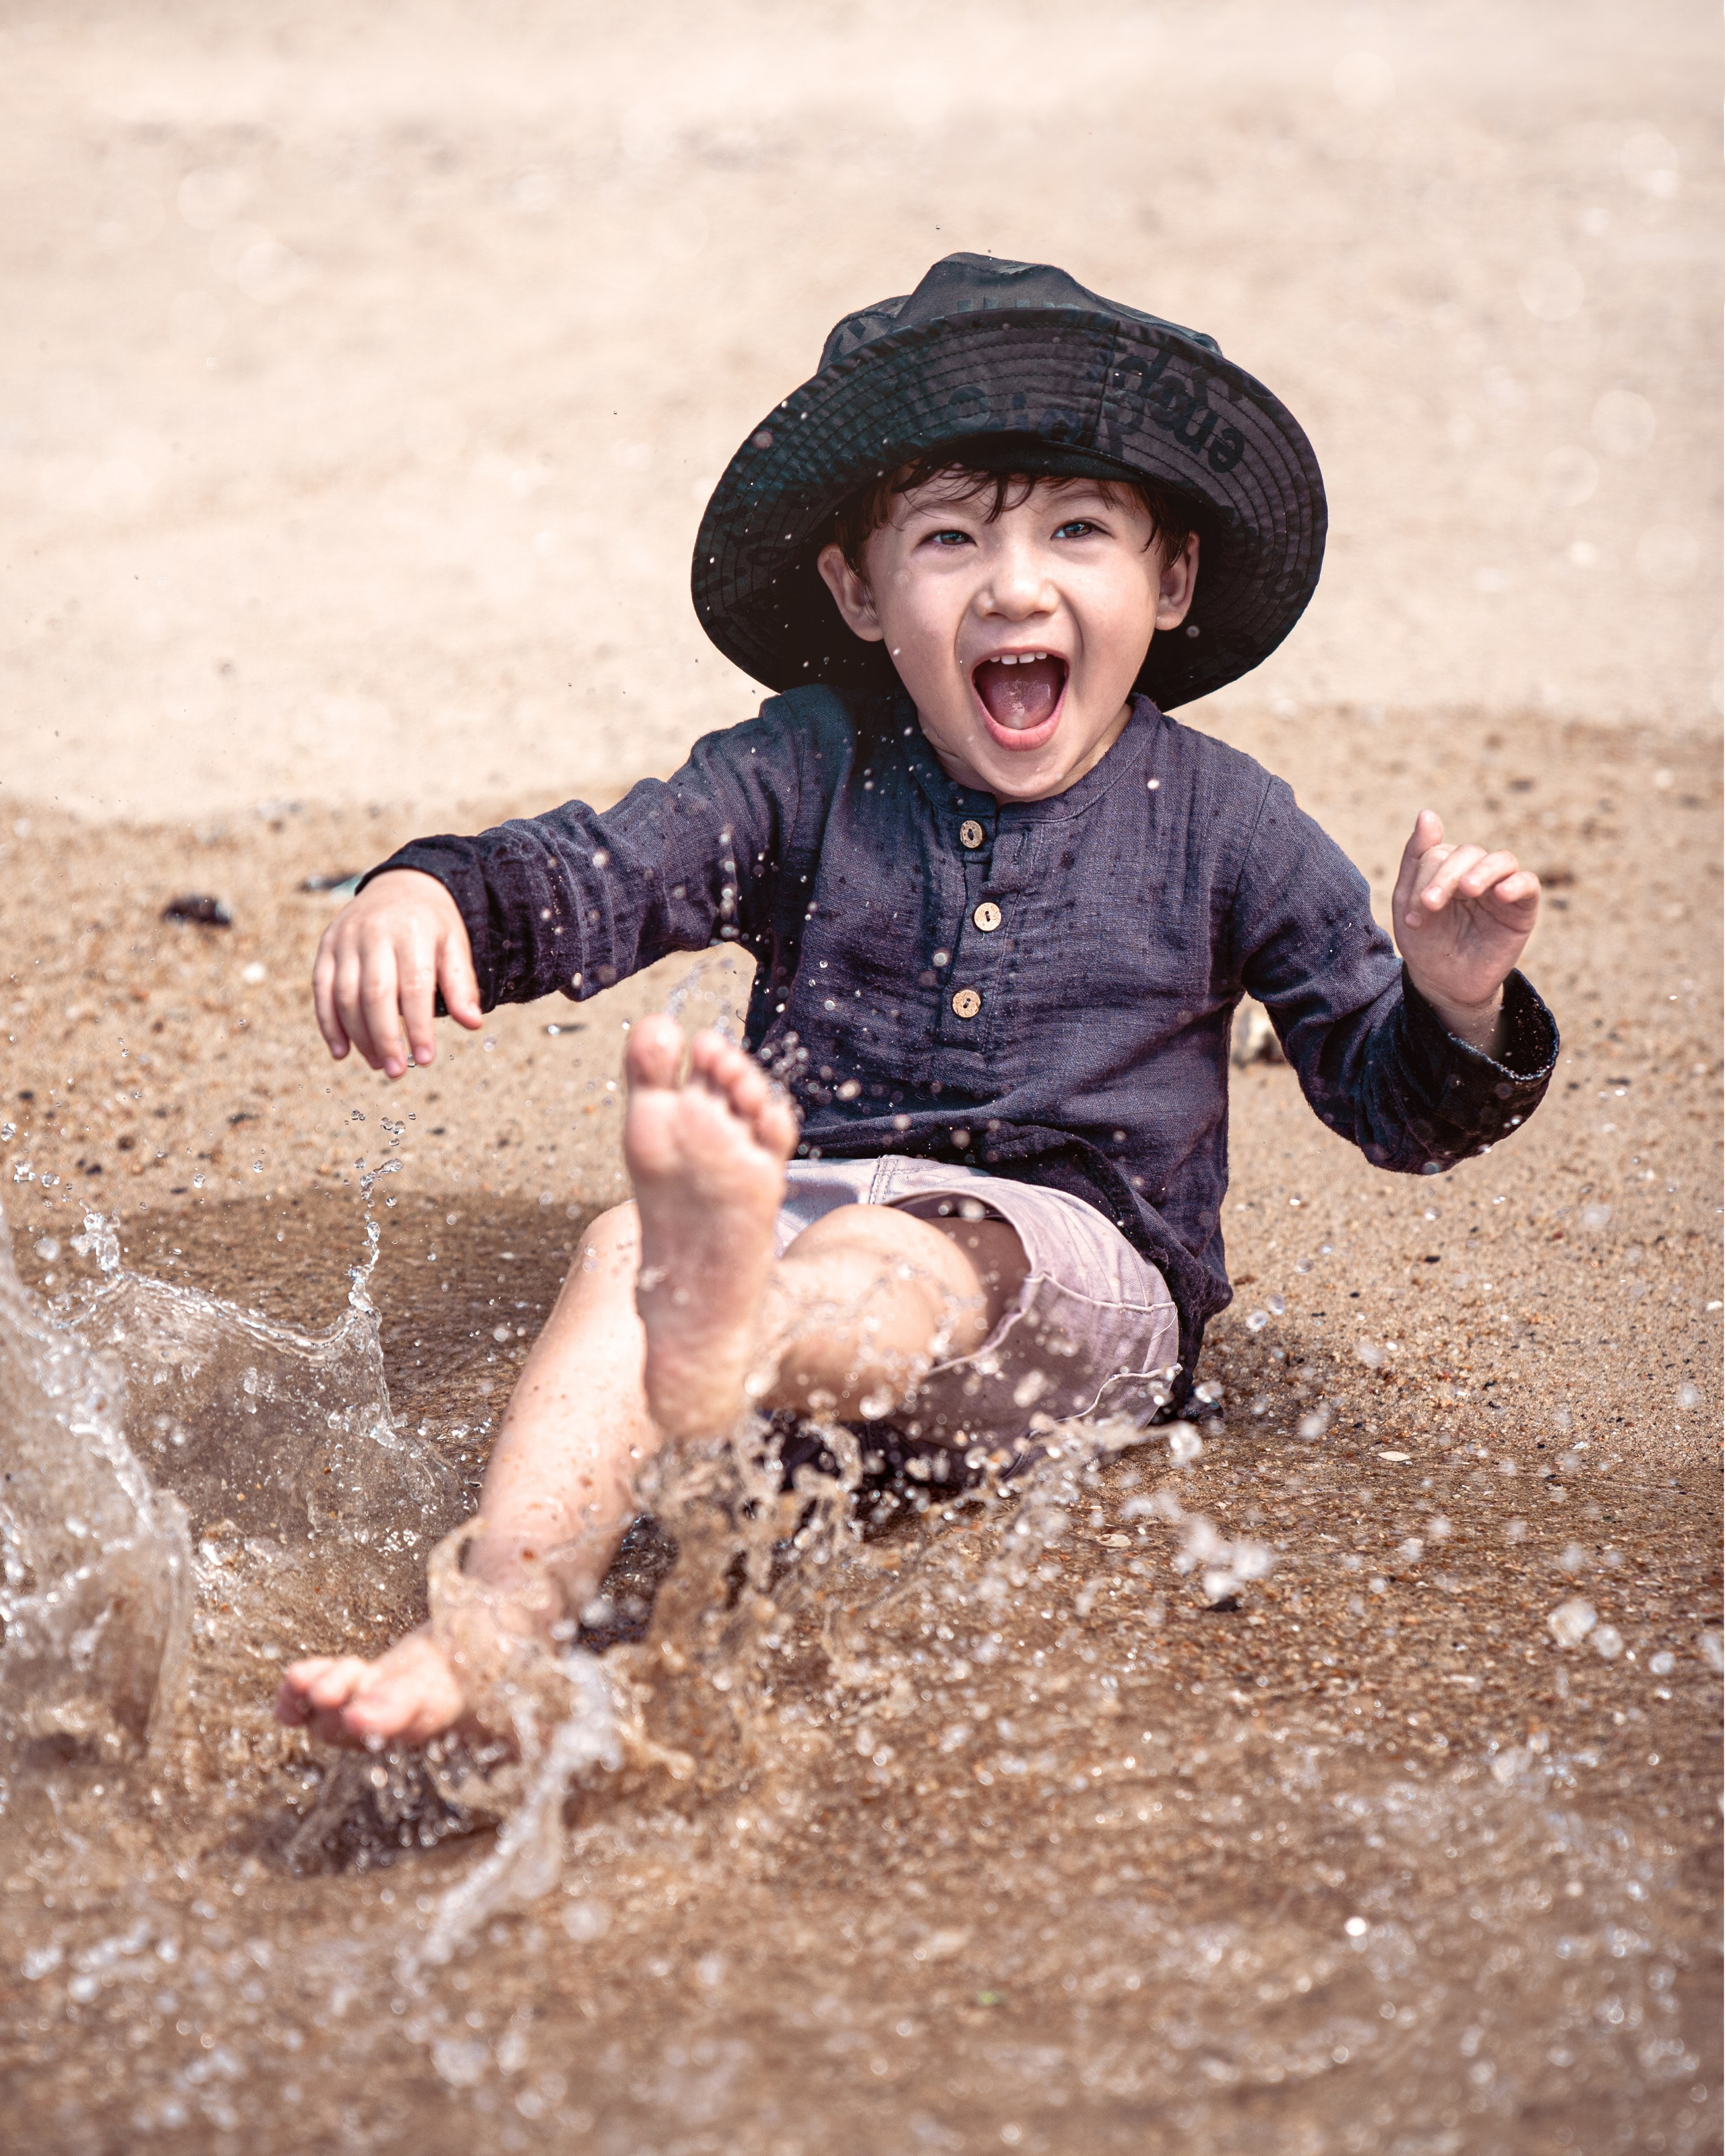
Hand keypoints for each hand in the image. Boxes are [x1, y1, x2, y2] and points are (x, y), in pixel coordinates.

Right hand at [312, 868, 482, 1076]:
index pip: (415, 987)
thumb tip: (473, 1024)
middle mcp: (374, 933)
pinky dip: (328, 1024)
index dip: (419, 1026)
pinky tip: (342, 1051)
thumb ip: (462, 985)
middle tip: (397, 1072)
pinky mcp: (326, 947)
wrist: (401, 883)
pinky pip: (321, 990)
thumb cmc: (433, 924)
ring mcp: (345, 939)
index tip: (426, 1059)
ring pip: (345, 996)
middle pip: (375, 995)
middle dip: (385, 1038)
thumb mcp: (455, 946)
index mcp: (413, 932)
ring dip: (359, 1037)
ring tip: (378, 1064)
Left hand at [1392, 809, 1539, 1049]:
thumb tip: (1427, 813)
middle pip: (1467, 853)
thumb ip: (1416, 858)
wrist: (1444, 984)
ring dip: (1481, 871)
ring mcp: (1500, 887)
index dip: (1424, 879)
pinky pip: (1528, 883)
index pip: (1438, 853)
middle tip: (1430, 905)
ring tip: (1467, 891)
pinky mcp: (1522, 907)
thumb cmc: (1426, 943)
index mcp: (1446, 868)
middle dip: (1445, 877)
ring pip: (1500, 859)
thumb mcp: (1408, 902)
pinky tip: (1500, 894)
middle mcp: (1475, 872)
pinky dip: (1516, 883)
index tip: (1413, 914)